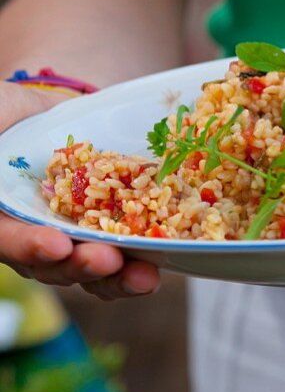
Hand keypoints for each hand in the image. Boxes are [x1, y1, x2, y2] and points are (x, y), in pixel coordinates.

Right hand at [0, 82, 159, 299]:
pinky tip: (161, 259)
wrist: (40, 115)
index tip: (58, 245)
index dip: (30, 246)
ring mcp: (63, 237)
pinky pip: (115, 254)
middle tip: (109, 260)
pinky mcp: (98, 230)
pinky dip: (137, 259)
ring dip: (116, 277)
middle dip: (82, 265)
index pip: (7, 239)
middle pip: (50, 265)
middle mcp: (26, 234)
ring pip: (85, 268)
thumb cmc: (4, 114)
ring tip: (146, 277)